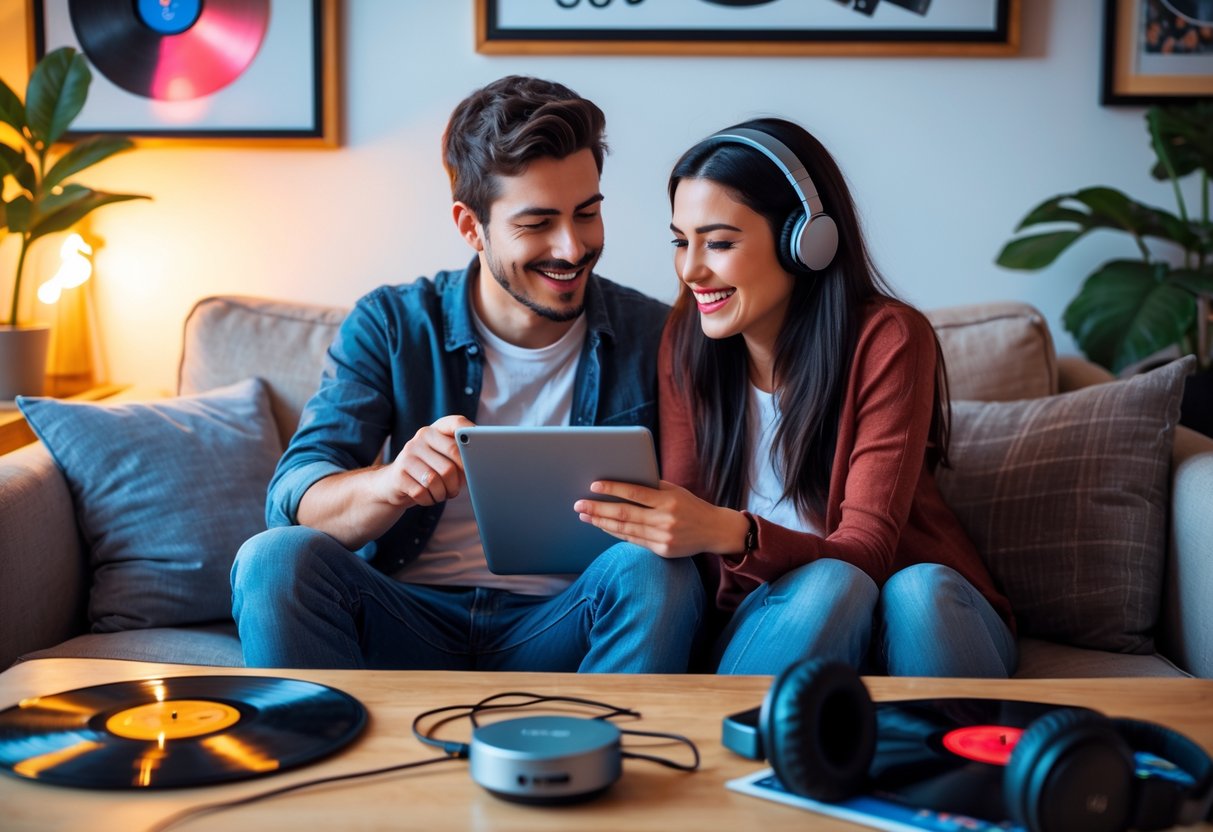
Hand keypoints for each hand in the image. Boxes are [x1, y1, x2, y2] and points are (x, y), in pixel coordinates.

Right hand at [385, 415, 473, 506]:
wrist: (393, 482)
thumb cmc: (428, 470)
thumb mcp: (440, 457)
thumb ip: (458, 454)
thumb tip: (479, 463)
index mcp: (434, 430)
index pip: (457, 424)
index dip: (472, 434)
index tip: (482, 447)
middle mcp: (420, 438)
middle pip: (451, 462)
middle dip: (458, 481)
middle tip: (457, 488)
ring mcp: (407, 455)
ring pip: (436, 480)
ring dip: (444, 493)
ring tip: (443, 493)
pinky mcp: (399, 475)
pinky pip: (422, 492)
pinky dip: (430, 499)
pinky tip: (429, 496)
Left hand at [574, 479, 747, 557]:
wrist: (715, 530)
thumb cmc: (690, 505)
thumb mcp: (675, 491)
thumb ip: (652, 487)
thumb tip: (620, 480)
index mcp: (668, 500)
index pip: (635, 492)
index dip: (612, 489)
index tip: (593, 485)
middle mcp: (665, 519)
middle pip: (624, 513)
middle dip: (598, 508)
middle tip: (579, 504)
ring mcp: (663, 536)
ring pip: (625, 529)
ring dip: (601, 522)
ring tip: (585, 515)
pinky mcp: (662, 550)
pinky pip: (633, 540)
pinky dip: (615, 533)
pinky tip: (602, 526)